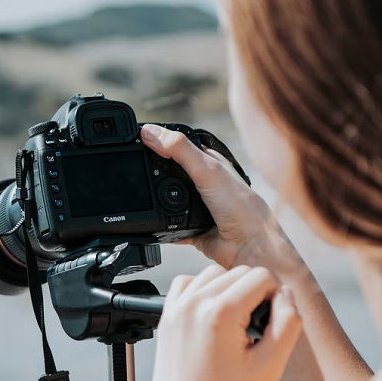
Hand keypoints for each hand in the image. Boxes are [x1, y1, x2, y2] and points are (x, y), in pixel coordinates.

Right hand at [140, 124, 300, 272]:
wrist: (248, 248)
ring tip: (140, 194)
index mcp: (210, 163)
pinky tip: (149, 222)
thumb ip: (179, 150)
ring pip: (167, 200)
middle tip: (133, 167)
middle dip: (153, 172)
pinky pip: (167, 226)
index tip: (138, 138)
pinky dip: (158, 225)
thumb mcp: (207, 170)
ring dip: (155, 199)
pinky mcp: (191, 229)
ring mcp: (197, 207)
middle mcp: (204, 184)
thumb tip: (150, 132)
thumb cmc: (240, 206)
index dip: (160, 141)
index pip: (180, 146)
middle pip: (170, 173)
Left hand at [143, 264, 301, 380]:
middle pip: (238, 272)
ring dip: (228, 291)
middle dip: (252, 294)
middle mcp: (194, 303)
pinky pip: (187, 283)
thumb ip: (287, 322)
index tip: (268, 324)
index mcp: (220, 313)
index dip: (274, 297)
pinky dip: (202, 291)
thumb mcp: (270, 366)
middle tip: (252, 330)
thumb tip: (286, 294)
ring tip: (233, 325)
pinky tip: (212, 317)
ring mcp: (177, 307)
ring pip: (213, 274)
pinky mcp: (166, 315)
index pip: (261, 276)